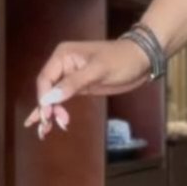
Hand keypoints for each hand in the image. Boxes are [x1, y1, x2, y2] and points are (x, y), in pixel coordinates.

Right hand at [25, 38, 152, 138]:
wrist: (142, 59)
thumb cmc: (121, 60)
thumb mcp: (98, 70)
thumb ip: (73, 83)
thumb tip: (48, 98)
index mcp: (63, 55)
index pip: (45, 79)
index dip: (44, 97)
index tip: (48, 115)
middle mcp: (63, 64)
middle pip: (47, 89)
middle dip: (47, 108)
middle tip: (51, 126)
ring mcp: (70, 76)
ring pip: (53, 96)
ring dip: (49, 112)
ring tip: (45, 131)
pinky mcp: (79, 86)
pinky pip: (63, 98)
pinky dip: (57, 110)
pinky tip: (50, 123)